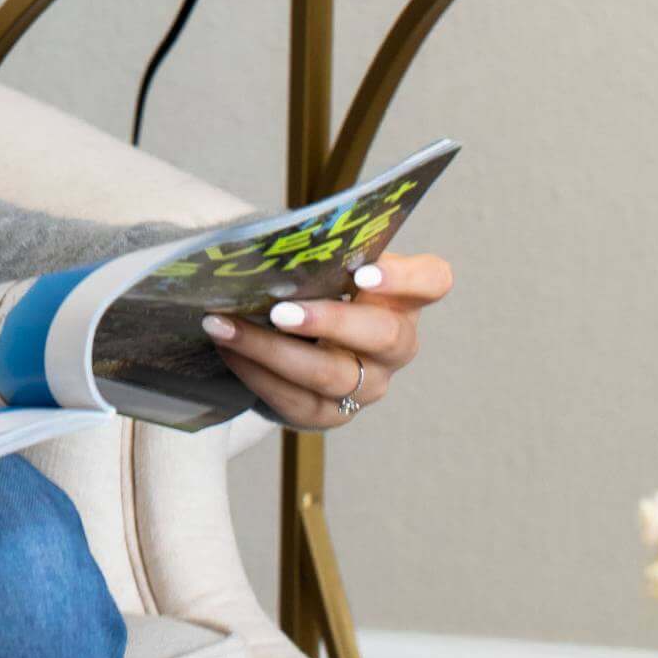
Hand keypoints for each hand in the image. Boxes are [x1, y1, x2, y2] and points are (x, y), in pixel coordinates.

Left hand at [202, 250, 452, 429]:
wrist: (295, 340)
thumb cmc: (311, 286)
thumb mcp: (321, 264)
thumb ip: (313, 253)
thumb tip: (272, 242)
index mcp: (402, 295)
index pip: (433, 281)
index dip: (406, 279)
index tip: (363, 272)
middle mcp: (396, 344)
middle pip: (383, 336)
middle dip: (329, 322)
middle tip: (279, 311)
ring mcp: (370, 384)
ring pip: (330, 374)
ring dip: (271, 350)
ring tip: (225, 327)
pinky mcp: (333, 414)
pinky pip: (296, 400)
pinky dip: (256, 372)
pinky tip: (229, 349)